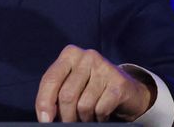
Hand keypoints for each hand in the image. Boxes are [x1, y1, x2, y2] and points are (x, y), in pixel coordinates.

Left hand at [35, 45, 154, 122]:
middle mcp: (86, 56)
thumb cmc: (92, 87)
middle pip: (66, 95)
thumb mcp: (71, 83)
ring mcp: (104, 67)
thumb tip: (45, 116)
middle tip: (69, 123)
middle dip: (66, 116)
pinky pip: (100, 109)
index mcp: (70, 54)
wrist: (129, 90)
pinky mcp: (118, 82)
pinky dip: (99, 118)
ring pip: (83, 105)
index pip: (50, 79)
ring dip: (84, 119)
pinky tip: (101, 115)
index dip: (44, 102)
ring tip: (87, 117)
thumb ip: (56, 92)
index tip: (44, 120)